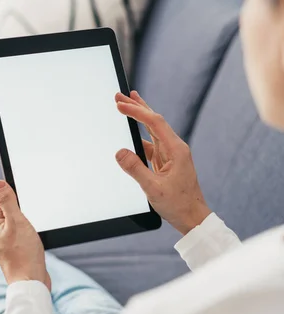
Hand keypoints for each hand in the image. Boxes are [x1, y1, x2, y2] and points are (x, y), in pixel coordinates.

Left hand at [0, 180, 50, 290]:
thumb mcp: (16, 222)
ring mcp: (4, 240)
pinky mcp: (14, 247)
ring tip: (29, 238)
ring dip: (28, 225)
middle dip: (23, 215)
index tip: (24, 214)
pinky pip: (22, 232)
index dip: (17, 202)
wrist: (31, 283)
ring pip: (19, 222)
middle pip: (11, 210)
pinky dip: (30, 234)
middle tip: (27, 229)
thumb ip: (7, 201)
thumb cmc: (23, 255)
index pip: (2, 200)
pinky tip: (32, 243)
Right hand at [115, 91, 211, 234]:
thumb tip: (119, 152)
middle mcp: (175, 148)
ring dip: (138, 118)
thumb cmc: (178, 205)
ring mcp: (171, 154)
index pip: (154, 123)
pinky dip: (139, 135)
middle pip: (154, 121)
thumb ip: (135, 169)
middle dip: (137, 107)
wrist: (193, 218)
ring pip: (152, 130)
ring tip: (124, 106)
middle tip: (120, 96)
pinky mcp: (166, 162)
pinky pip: (150, 144)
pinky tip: (129, 133)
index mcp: (176, 150)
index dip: (137, 111)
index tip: (120, 104)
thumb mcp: (153, 188)